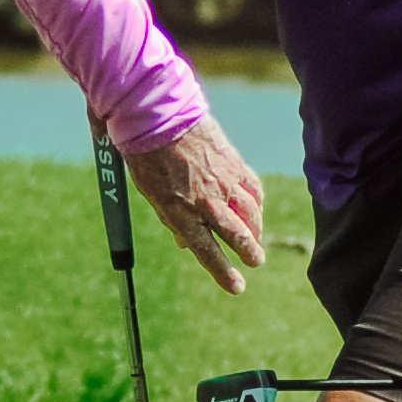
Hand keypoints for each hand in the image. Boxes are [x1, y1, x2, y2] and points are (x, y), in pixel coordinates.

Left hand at [120, 118, 266, 290]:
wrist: (155, 114)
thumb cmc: (144, 154)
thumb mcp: (150, 193)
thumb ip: (169, 218)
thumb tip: (184, 240)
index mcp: (179, 211)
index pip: (206, 250)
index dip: (223, 272)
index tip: (237, 287)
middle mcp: (205, 200)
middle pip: (237, 234)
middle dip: (249, 252)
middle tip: (255, 261)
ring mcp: (223, 181)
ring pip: (251, 213)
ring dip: (256, 229)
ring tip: (257, 239)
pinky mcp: (233, 162)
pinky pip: (252, 189)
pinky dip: (256, 203)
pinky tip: (256, 208)